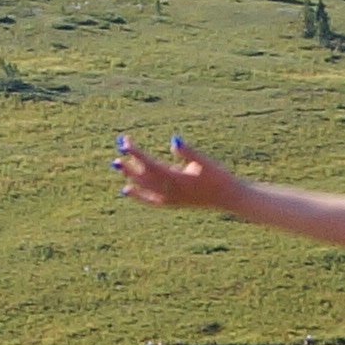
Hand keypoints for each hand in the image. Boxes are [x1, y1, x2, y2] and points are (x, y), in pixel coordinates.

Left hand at [112, 132, 234, 210]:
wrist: (227, 197)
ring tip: (117, 164)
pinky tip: (126, 190)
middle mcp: (169, 190)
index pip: (149, 163)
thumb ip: (187, 152)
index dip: (136, 153)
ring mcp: (170, 199)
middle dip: (129, 162)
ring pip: (143, 187)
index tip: (125, 143)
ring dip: (130, 175)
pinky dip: (137, 195)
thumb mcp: (204, 162)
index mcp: (176, 178)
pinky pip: (149, 200)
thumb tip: (174, 140)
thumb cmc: (217, 176)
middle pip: (142, 175)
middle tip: (118, 149)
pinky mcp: (172, 203)